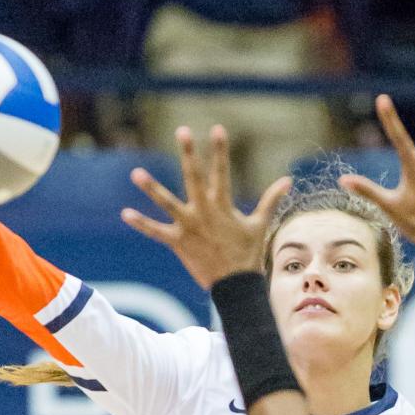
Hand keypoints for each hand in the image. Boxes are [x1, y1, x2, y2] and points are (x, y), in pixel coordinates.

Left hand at [121, 125, 291, 289]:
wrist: (236, 286)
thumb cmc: (248, 254)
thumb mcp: (260, 225)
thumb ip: (270, 200)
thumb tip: (288, 180)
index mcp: (223, 206)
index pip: (223, 171)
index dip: (220, 150)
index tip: (217, 129)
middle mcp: (204, 212)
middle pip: (194, 177)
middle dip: (189, 153)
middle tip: (182, 131)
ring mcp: (189, 226)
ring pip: (167, 203)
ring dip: (152, 188)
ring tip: (136, 173)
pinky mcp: (178, 242)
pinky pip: (156, 232)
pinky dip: (141, 223)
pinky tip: (125, 213)